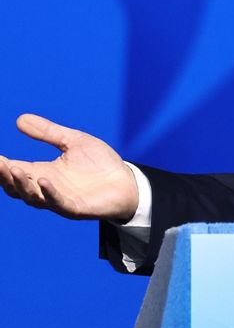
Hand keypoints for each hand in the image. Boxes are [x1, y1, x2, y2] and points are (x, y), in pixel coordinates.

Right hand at [0, 114, 137, 221]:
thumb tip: (19, 119)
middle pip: (17, 186)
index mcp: (43, 172)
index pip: (14, 170)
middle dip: (4, 175)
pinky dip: (50, 193)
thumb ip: (48, 132)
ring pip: (33, 197)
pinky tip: (43, 180)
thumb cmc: (100, 164)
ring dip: (22, 184)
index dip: (0, 165)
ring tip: (14, 168)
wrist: (127, 182)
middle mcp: (47, 188)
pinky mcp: (76, 208)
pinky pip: (59, 203)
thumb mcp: (73, 141)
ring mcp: (60, 200)